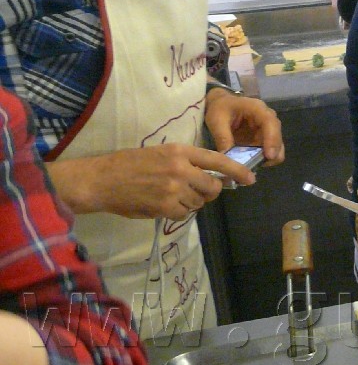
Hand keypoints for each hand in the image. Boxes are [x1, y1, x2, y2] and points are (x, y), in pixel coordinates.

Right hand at [46, 144, 257, 219]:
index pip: (218, 160)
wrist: (101, 180)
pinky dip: (177, 212)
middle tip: (196, 192)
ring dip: (190, 203)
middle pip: (212, 187)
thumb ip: (185, 162)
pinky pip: (184, 214)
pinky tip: (162, 204)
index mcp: (180, 151)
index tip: (249, 179)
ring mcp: (174, 188)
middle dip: (209, 193)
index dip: (236, 171)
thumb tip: (208, 176)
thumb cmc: (128, 164)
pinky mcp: (165, 206)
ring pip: (198, 202)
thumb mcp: (160, 153)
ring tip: (170, 195)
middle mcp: (181, 168)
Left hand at [205, 89, 284, 164]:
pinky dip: (262, 158)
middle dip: (273, 152)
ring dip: (268, 157)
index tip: (269, 155)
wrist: (220, 104)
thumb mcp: (216, 120)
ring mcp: (267, 129)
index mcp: (257, 108)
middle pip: (277, 136)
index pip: (270, 122)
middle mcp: (267, 118)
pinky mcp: (263, 138)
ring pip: (276, 145)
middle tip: (262, 165)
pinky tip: (252, 164)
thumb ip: (222, 137)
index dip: (272, 139)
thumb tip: (227, 157)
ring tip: (254, 166)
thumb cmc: (220, 108)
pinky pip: (267, 150)